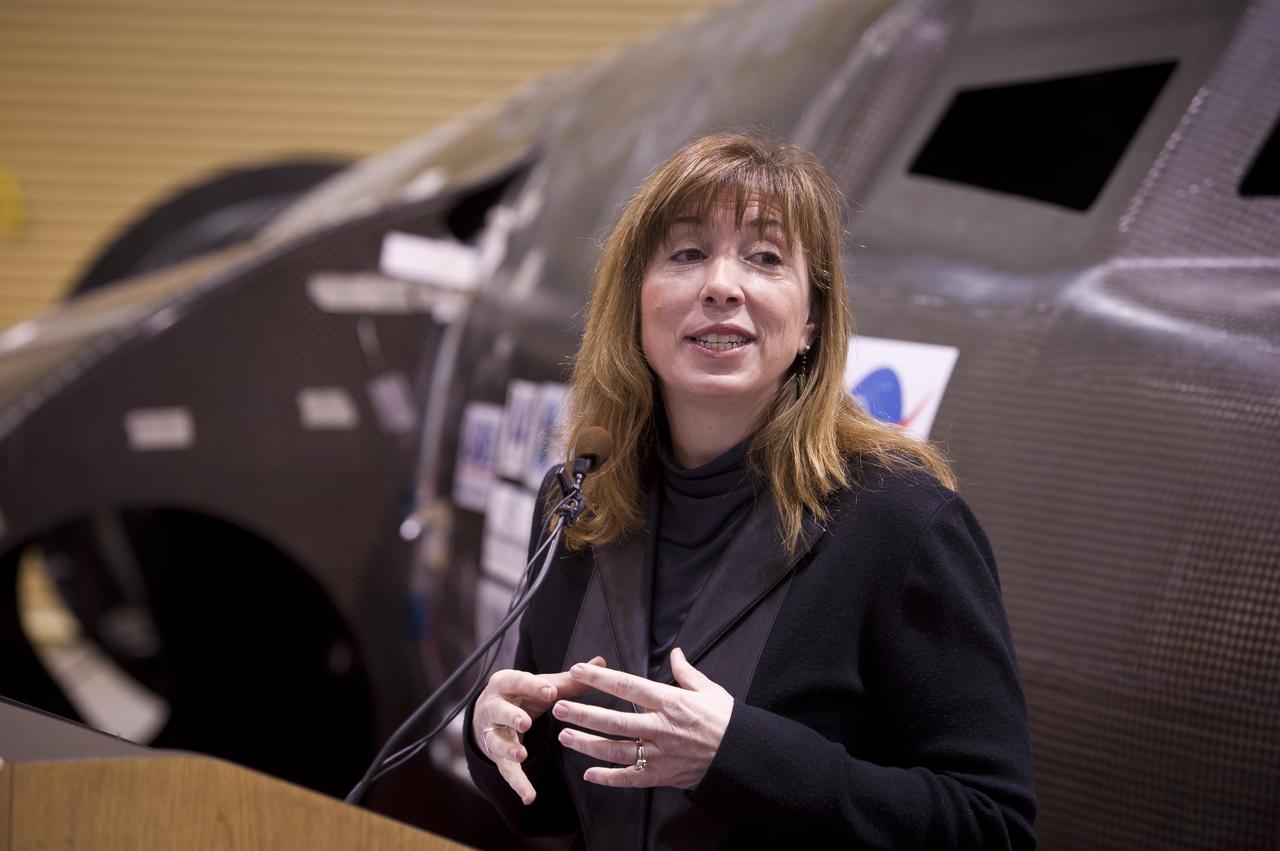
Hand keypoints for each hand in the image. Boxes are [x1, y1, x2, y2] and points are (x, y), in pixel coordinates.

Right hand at [472, 656, 606, 804]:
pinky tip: (529, 796)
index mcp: (505, 683)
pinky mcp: (496, 755)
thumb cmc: (522, 694)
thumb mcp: (541, 685)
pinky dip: (517, 784)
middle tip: (525, 721)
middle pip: (499, 710)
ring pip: (497, 741)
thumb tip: (601, 661)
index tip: (551, 691)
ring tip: (522, 755)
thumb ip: (570, 678)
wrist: (489, 713)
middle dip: (511, 716)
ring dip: (508, 748)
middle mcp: (493, 706)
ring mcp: (492, 732)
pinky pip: (505, 770)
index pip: (516, 681)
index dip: (532, 686)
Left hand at [552, 647, 732, 789]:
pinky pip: (631, 779)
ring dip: (588, 744)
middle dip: (583, 714)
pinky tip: (589, 774)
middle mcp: (661, 728)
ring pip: (616, 750)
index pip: (628, 687)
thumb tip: (676, 653)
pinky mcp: (662, 776)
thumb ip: (686, 673)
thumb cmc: (727, 720)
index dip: (601, 679)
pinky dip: (609, 778)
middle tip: (559, 708)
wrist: (742, 757)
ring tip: (565, 737)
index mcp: (671, 702)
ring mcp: (660, 754)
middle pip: (614, 721)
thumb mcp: (709, 690)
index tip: (578, 670)